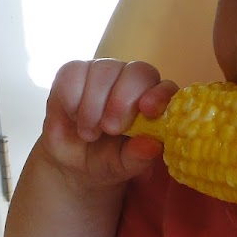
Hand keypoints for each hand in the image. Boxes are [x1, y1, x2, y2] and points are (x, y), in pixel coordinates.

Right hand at [37, 59, 177, 189]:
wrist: (70, 163)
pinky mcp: (75, 72)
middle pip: (138, 72)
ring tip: (89, 134)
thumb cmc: (107, 161)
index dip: (159, 95)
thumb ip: (137, 157)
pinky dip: (72, 98)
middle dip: (123, 100)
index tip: (148, 111)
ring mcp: (105, 73)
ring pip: (104, 69)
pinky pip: (74, 72)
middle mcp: (134, 82)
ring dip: (93, 104)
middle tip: (111, 129)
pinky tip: (74, 118)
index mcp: (155, 103)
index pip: (166, 88)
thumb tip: (151, 145)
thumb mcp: (122, 167)